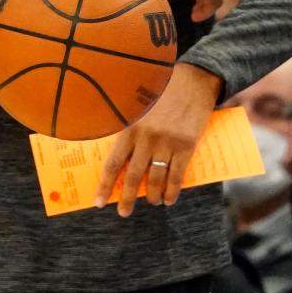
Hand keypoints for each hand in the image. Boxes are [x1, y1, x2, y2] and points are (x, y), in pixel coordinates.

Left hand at [95, 63, 221, 215]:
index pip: (113, 163)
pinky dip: (172, 189)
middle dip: (128, 198)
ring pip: (156, 178)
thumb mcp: (136, 105)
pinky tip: (168, 199)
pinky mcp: (187, 145)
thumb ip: (126, 125)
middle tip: (123, 212)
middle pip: (134, 175)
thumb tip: (116, 150)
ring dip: (152, 195)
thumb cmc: (161, 91)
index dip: (105, 184)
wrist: (193, 80)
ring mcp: (168, 143)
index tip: (99, 201)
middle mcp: (147, 138)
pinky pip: (177, 173)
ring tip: (150, 203)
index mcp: (130, 128)